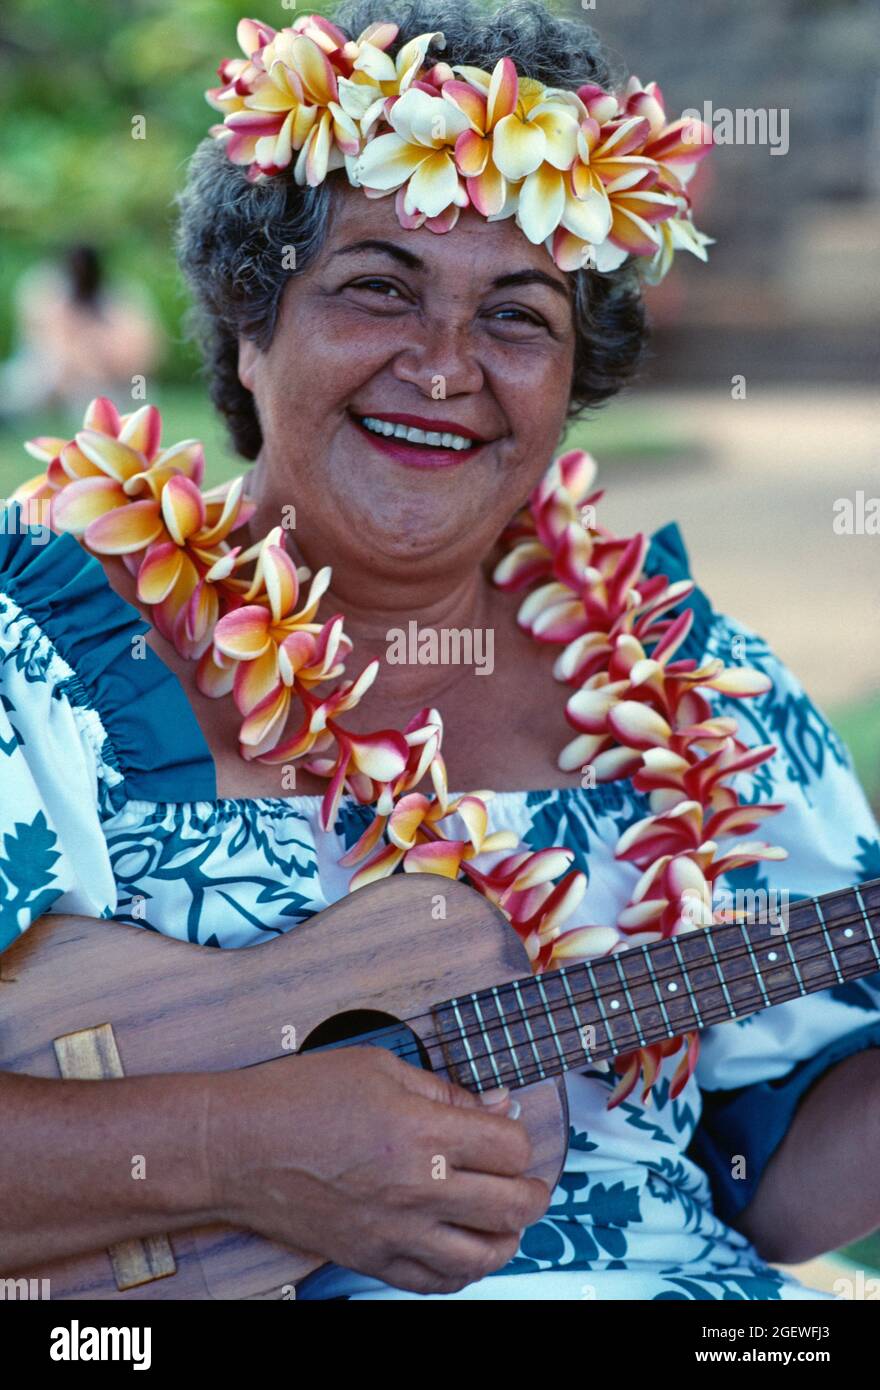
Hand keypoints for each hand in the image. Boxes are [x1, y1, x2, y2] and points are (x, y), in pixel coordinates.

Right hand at [211, 1047, 550, 1293]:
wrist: (236, 1147)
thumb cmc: (298, 1098)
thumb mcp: (378, 1067)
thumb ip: (443, 1090)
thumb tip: (493, 1106)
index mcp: (422, 1131)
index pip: (511, 1148)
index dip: (519, 1137)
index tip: (508, 1131)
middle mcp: (417, 1187)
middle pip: (512, 1206)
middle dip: (533, 1192)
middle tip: (529, 1182)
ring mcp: (395, 1231)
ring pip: (484, 1256)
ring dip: (508, 1238)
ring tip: (506, 1220)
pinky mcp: (371, 1258)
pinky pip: (436, 1282)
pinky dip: (463, 1271)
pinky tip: (466, 1250)